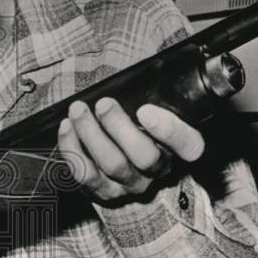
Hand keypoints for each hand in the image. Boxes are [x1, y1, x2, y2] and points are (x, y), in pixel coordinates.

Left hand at [57, 99, 204, 203]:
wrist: (114, 158)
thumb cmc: (134, 120)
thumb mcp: (149, 106)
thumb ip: (151, 93)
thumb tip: (140, 65)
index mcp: (176, 148)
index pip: (189, 146)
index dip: (170, 131)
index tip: (145, 110)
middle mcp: (156, 171)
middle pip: (145, 157)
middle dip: (120, 128)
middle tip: (104, 104)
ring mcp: (129, 184)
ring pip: (114, 165)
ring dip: (92, 134)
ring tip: (78, 110)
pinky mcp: (102, 191)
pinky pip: (85, 174)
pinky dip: (73, 148)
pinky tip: (67, 127)